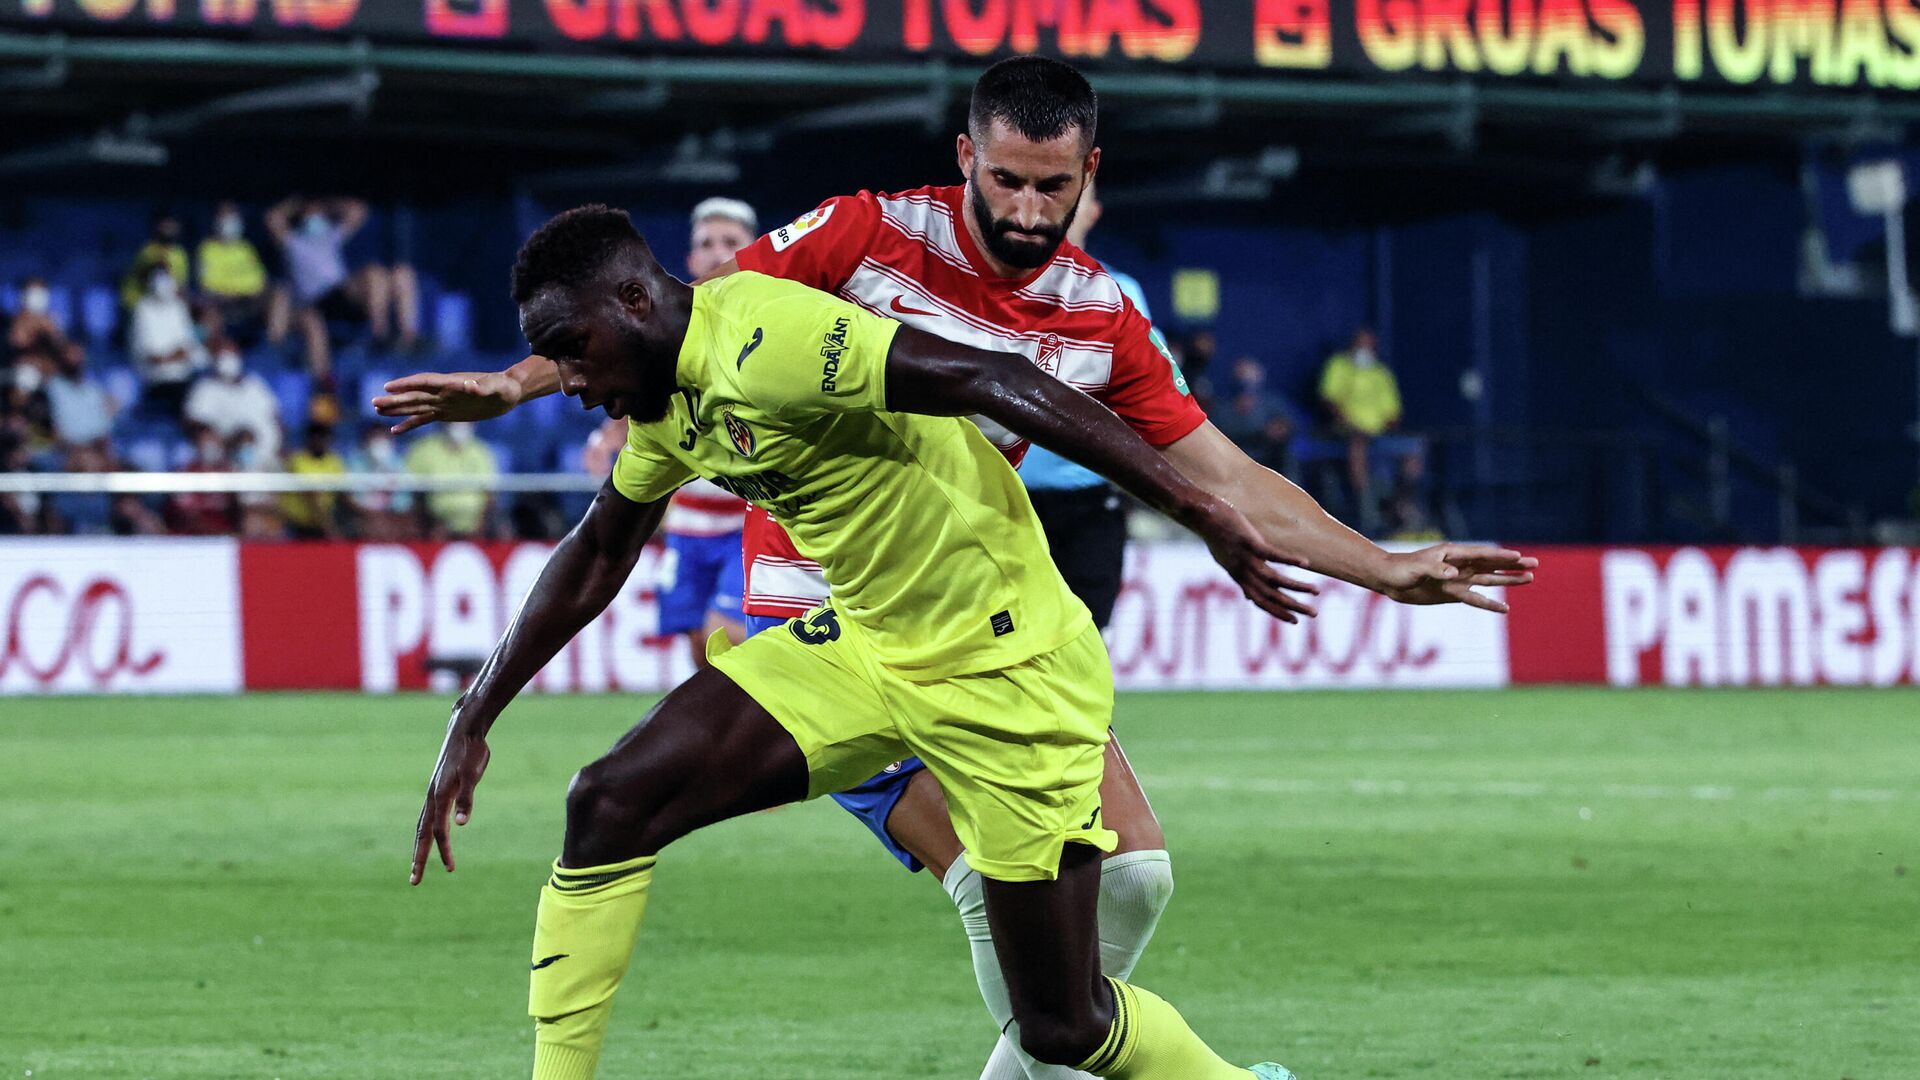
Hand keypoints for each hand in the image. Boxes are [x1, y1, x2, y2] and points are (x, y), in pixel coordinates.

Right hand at [372, 368, 527, 434]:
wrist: (508, 393)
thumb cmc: (504, 386)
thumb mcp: (496, 387)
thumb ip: (483, 387)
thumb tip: (470, 385)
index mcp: (451, 383)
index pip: (424, 382)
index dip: (407, 384)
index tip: (388, 387)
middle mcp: (443, 392)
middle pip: (414, 395)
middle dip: (395, 399)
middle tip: (374, 403)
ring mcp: (443, 403)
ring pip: (415, 406)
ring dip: (397, 409)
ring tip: (377, 410)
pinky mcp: (447, 414)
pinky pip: (424, 419)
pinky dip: (410, 424)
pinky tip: (395, 430)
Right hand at [410, 709, 490, 885]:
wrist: (465, 730)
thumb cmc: (470, 752)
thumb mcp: (472, 775)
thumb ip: (466, 798)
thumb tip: (460, 823)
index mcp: (439, 797)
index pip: (438, 832)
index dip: (443, 851)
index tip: (449, 868)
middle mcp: (432, 798)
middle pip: (422, 834)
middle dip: (418, 858)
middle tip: (414, 881)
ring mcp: (434, 793)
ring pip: (423, 826)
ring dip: (420, 846)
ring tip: (418, 865)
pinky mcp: (440, 789)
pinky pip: (430, 816)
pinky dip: (428, 830)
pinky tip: (434, 835)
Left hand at [1184, 495, 1320, 622]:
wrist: (1202, 516)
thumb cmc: (1216, 537)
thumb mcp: (1226, 563)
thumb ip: (1241, 580)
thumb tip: (1248, 598)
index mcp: (1239, 577)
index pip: (1260, 601)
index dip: (1277, 613)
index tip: (1295, 621)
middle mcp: (1243, 572)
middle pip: (1271, 596)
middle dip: (1293, 606)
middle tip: (1314, 614)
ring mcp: (1246, 558)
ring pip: (1275, 579)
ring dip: (1298, 587)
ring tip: (1316, 591)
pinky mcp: (1249, 542)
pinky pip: (1273, 555)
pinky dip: (1290, 560)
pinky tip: (1305, 563)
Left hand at [1376, 543, 1536, 612]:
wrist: (1389, 579)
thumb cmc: (1401, 568)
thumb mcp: (1417, 568)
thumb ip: (1436, 570)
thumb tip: (1455, 575)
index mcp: (1453, 554)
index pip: (1482, 555)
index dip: (1500, 556)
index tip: (1519, 556)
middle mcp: (1459, 566)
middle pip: (1492, 565)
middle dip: (1512, 565)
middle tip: (1535, 564)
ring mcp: (1458, 580)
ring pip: (1489, 580)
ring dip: (1508, 581)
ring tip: (1529, 579)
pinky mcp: (1452, 594)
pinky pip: (1475, 599)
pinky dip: (1489, 604)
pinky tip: (1505, 609)